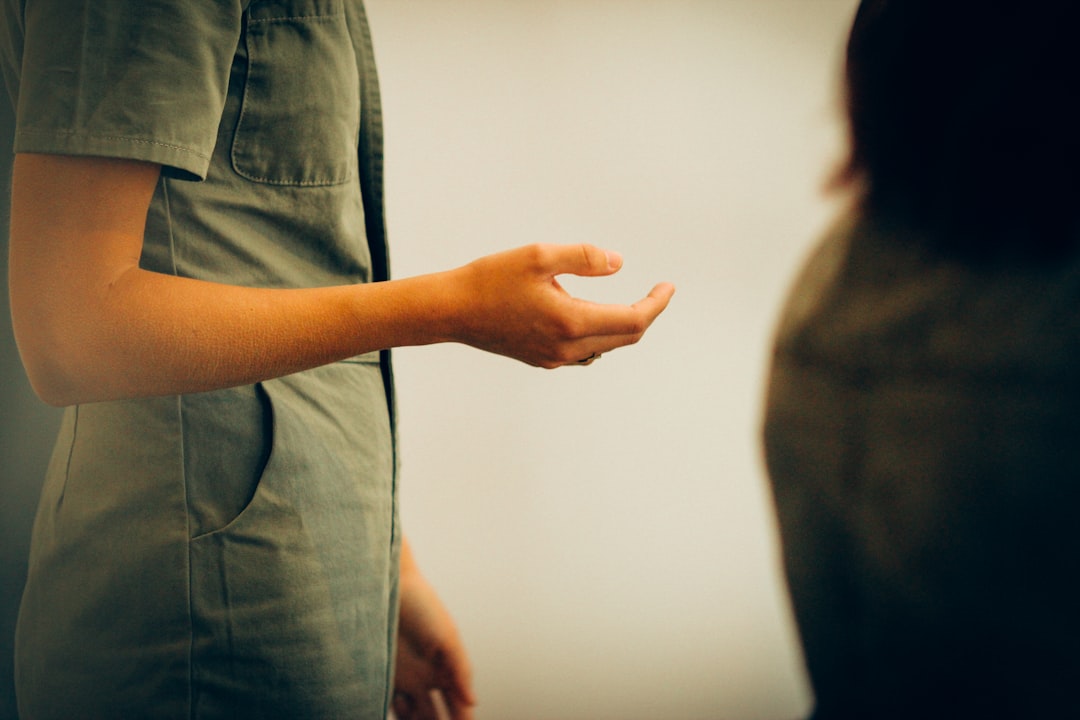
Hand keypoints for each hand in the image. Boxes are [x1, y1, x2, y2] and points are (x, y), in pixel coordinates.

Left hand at [393, 572, 475, 719]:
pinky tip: (396, 719)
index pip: (457, 704)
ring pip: (412, 715)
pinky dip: (396, 716)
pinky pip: (386, 704)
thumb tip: (473, 701)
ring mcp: (403, 679)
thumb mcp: (447, 636)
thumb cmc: (422, 606)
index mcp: (445, 669)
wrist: (388, 586)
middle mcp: (425, 678)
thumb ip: (461, 669)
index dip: (461, 719)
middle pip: (435, 715)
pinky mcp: (380, 676)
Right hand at [448, 243, 673, 367]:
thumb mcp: (539, 256)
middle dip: (646, 314)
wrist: (451, 310)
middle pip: (625, 337)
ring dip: (623, 326)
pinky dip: (600, 334)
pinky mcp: (541, 360)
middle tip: (657, 291)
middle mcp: (566, 348)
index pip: (633, 321)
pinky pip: (585, 352)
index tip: (668, 286)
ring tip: (630, 302)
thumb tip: (619, 263)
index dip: (657, 304)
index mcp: (570, 322)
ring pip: (606, 347)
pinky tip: (594, 318)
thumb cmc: (490, 278)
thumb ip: (584, 257)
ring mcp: (554, 358)